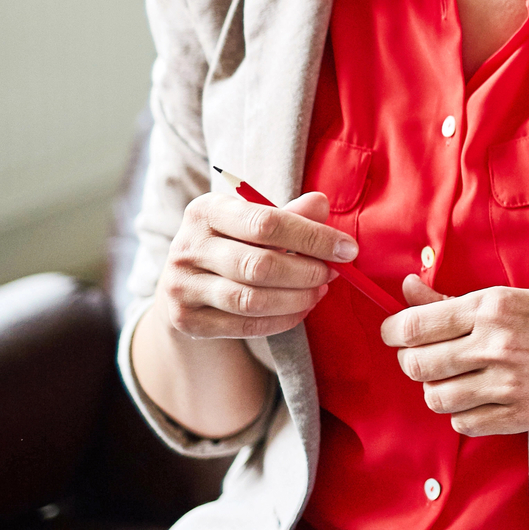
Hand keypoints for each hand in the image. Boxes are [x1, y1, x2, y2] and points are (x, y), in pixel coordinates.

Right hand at [154, 190, 344, 338]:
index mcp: (206, 211)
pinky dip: (281, 320)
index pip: (267, 223)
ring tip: (319, 290)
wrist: (188, 281)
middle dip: (306, 272)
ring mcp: (181, 286)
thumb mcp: (256, 220)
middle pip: (259, 265)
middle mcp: (187, 247)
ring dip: (297, 298)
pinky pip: (244, 325)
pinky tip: (301, 309)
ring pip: (251, 300)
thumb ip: (290, 214)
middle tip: (332, 273)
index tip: (347, 249)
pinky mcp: (186, 319)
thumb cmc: (234, 241)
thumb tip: (321, 204)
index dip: (313, 238)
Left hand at [383, 276, 528, 435]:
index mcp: (495, 306)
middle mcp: (496, 344)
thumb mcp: (518, 296)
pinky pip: (464, 423)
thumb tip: (408, 288)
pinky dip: (463, 413)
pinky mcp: (520, 415)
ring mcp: (508, 384)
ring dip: (437, 388)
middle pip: (417, 364)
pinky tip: (479, 397)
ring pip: (436, 397)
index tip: (395, 333)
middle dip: (412, 361)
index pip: (415, 325)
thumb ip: (456, 300)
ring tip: (456, 377)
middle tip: (425, 356)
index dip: (394, 331)